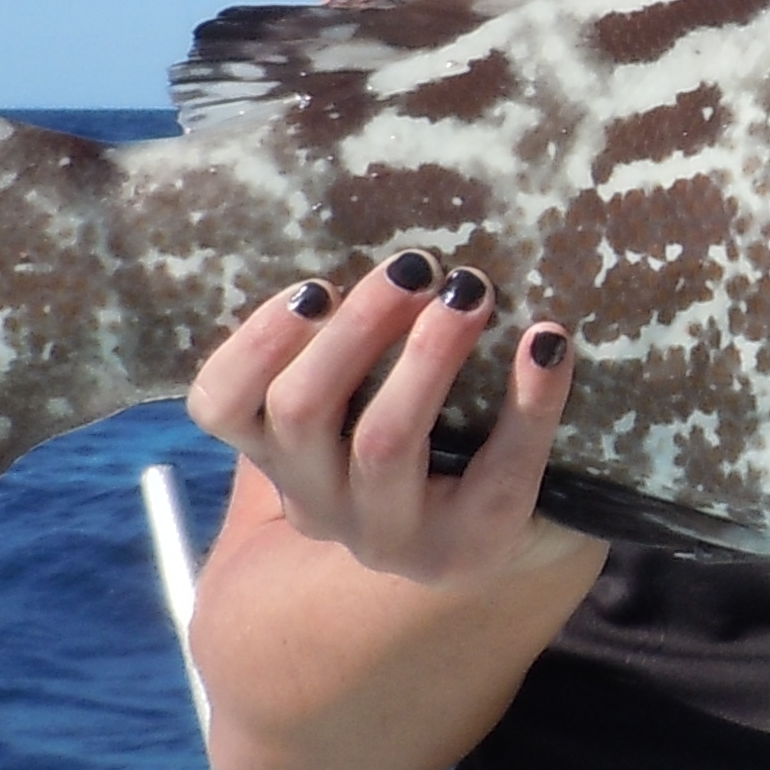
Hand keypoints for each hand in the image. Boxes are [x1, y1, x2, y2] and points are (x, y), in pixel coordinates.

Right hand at [184, 252, 574, 592]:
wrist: (496, 541)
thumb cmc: (416, 445)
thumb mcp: (353, 409)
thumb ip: (339, 343)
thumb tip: (364, 223)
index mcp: (279, 456)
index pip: (222, 405)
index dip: (255, 343)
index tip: (315, 285)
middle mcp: (321, 502)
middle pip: (304, 411)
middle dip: (357, 327)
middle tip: (415, 264)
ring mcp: (392, 534)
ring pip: (383, 441)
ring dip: (427, 354)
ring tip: (471, 290)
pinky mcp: (473, 547)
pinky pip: (500, 473)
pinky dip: (530, 401)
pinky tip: (548, 342)